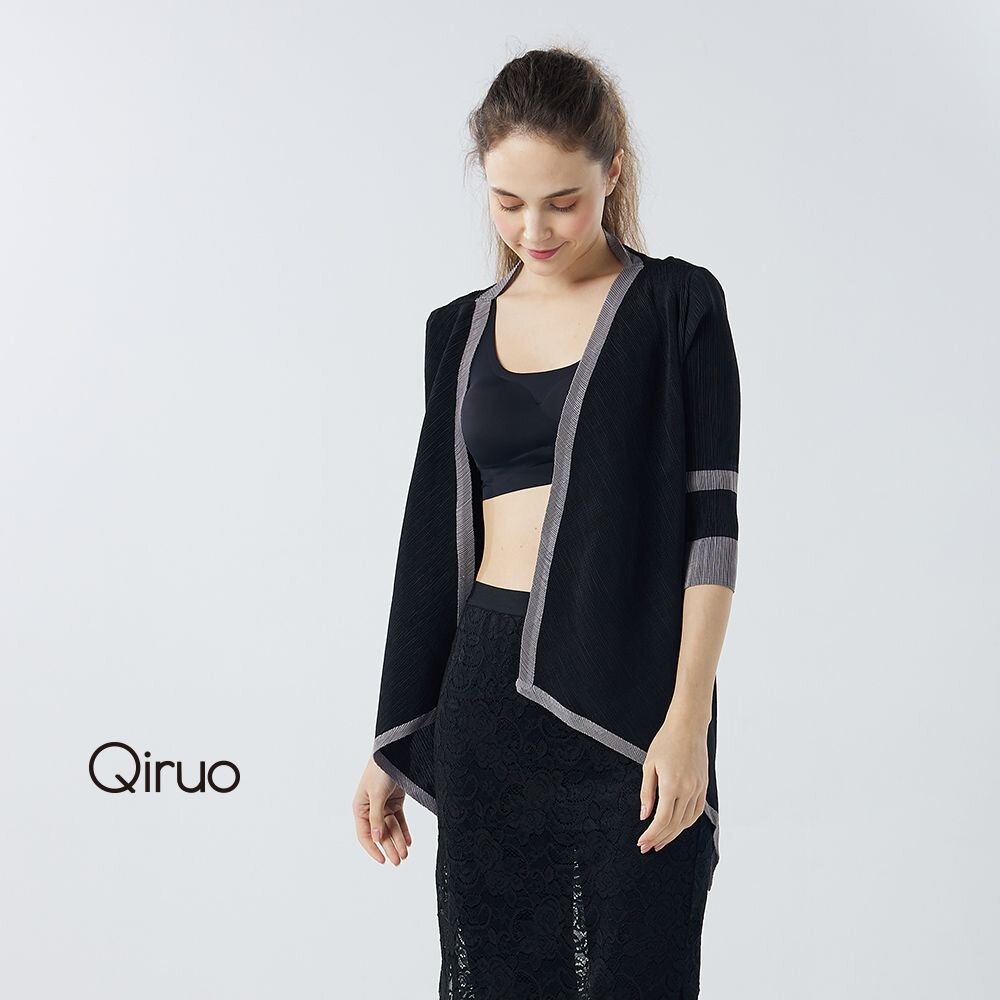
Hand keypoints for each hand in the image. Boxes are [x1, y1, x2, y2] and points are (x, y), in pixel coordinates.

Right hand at [353, 756, 411, 864]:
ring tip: (406, 853)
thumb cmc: (381, 770)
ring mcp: (383, 805)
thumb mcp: (377, 794)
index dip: (373, 849)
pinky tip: (409, 842)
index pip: (365, 834)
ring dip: (398, 840)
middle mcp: (370, 808)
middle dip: (390, 847)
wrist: (395, 751)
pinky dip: (404, 830)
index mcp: (360, 807)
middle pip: (380, 833)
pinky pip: (399, 819)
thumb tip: (377, 838)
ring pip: (391, 827)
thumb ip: (377, 817)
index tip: (383, 860)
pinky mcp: (395, 801)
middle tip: (399, 861)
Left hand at [635, 711, 708, 852]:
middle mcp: (688, 790)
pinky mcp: (704, 787)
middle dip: (659, 838)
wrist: (688, 728)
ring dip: (673, 834)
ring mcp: (698, 789)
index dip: (651, 834)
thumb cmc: (666, 742)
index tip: (642, 841)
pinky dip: (686, 824)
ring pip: (687, 822)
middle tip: (647, 847)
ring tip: (660, 841)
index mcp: (672, 785)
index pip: (662, 819)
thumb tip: (645, 814)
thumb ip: (647, 792)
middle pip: (674, 824)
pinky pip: (696, 812)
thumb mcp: (649, 765)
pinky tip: (677, 828)